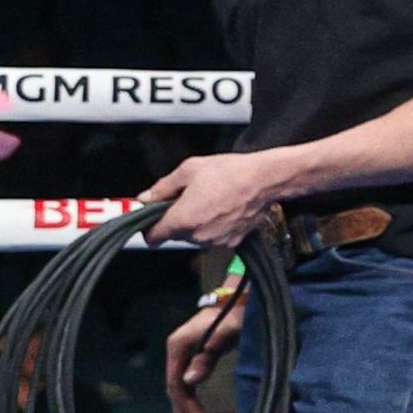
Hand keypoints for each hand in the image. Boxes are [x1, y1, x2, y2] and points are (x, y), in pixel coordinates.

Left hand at [142, 148, 292, 250]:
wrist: (266, 179)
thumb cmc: (230, 172)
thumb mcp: (189, 170)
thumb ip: (162, 187)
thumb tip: (146, 198)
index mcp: (182, 219)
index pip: (153, 237)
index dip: (150, 227)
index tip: (153, 219)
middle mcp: (197, 235)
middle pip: (175, 235)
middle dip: (177, 220)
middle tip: (188, 200)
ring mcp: (216, 241)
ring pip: (194, 236)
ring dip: (196, 224)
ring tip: (210, 202)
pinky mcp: (232, 242)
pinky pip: (213, 237)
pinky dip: (214, 227)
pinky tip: (223, 209)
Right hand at [165, 289, 246, 412]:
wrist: (239, 299)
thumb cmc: (235, 314)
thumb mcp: (226, 333)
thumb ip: (208, 356)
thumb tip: (189, 381)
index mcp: (178, 345)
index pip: (176, 383)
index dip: (186, 405)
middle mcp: (175, 350)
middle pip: (175, 388)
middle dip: (184, 411)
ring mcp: (182, 353)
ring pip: (179, 387)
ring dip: (185, 409)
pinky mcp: (191, 355)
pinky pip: (186, 382)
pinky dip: (189, 399)